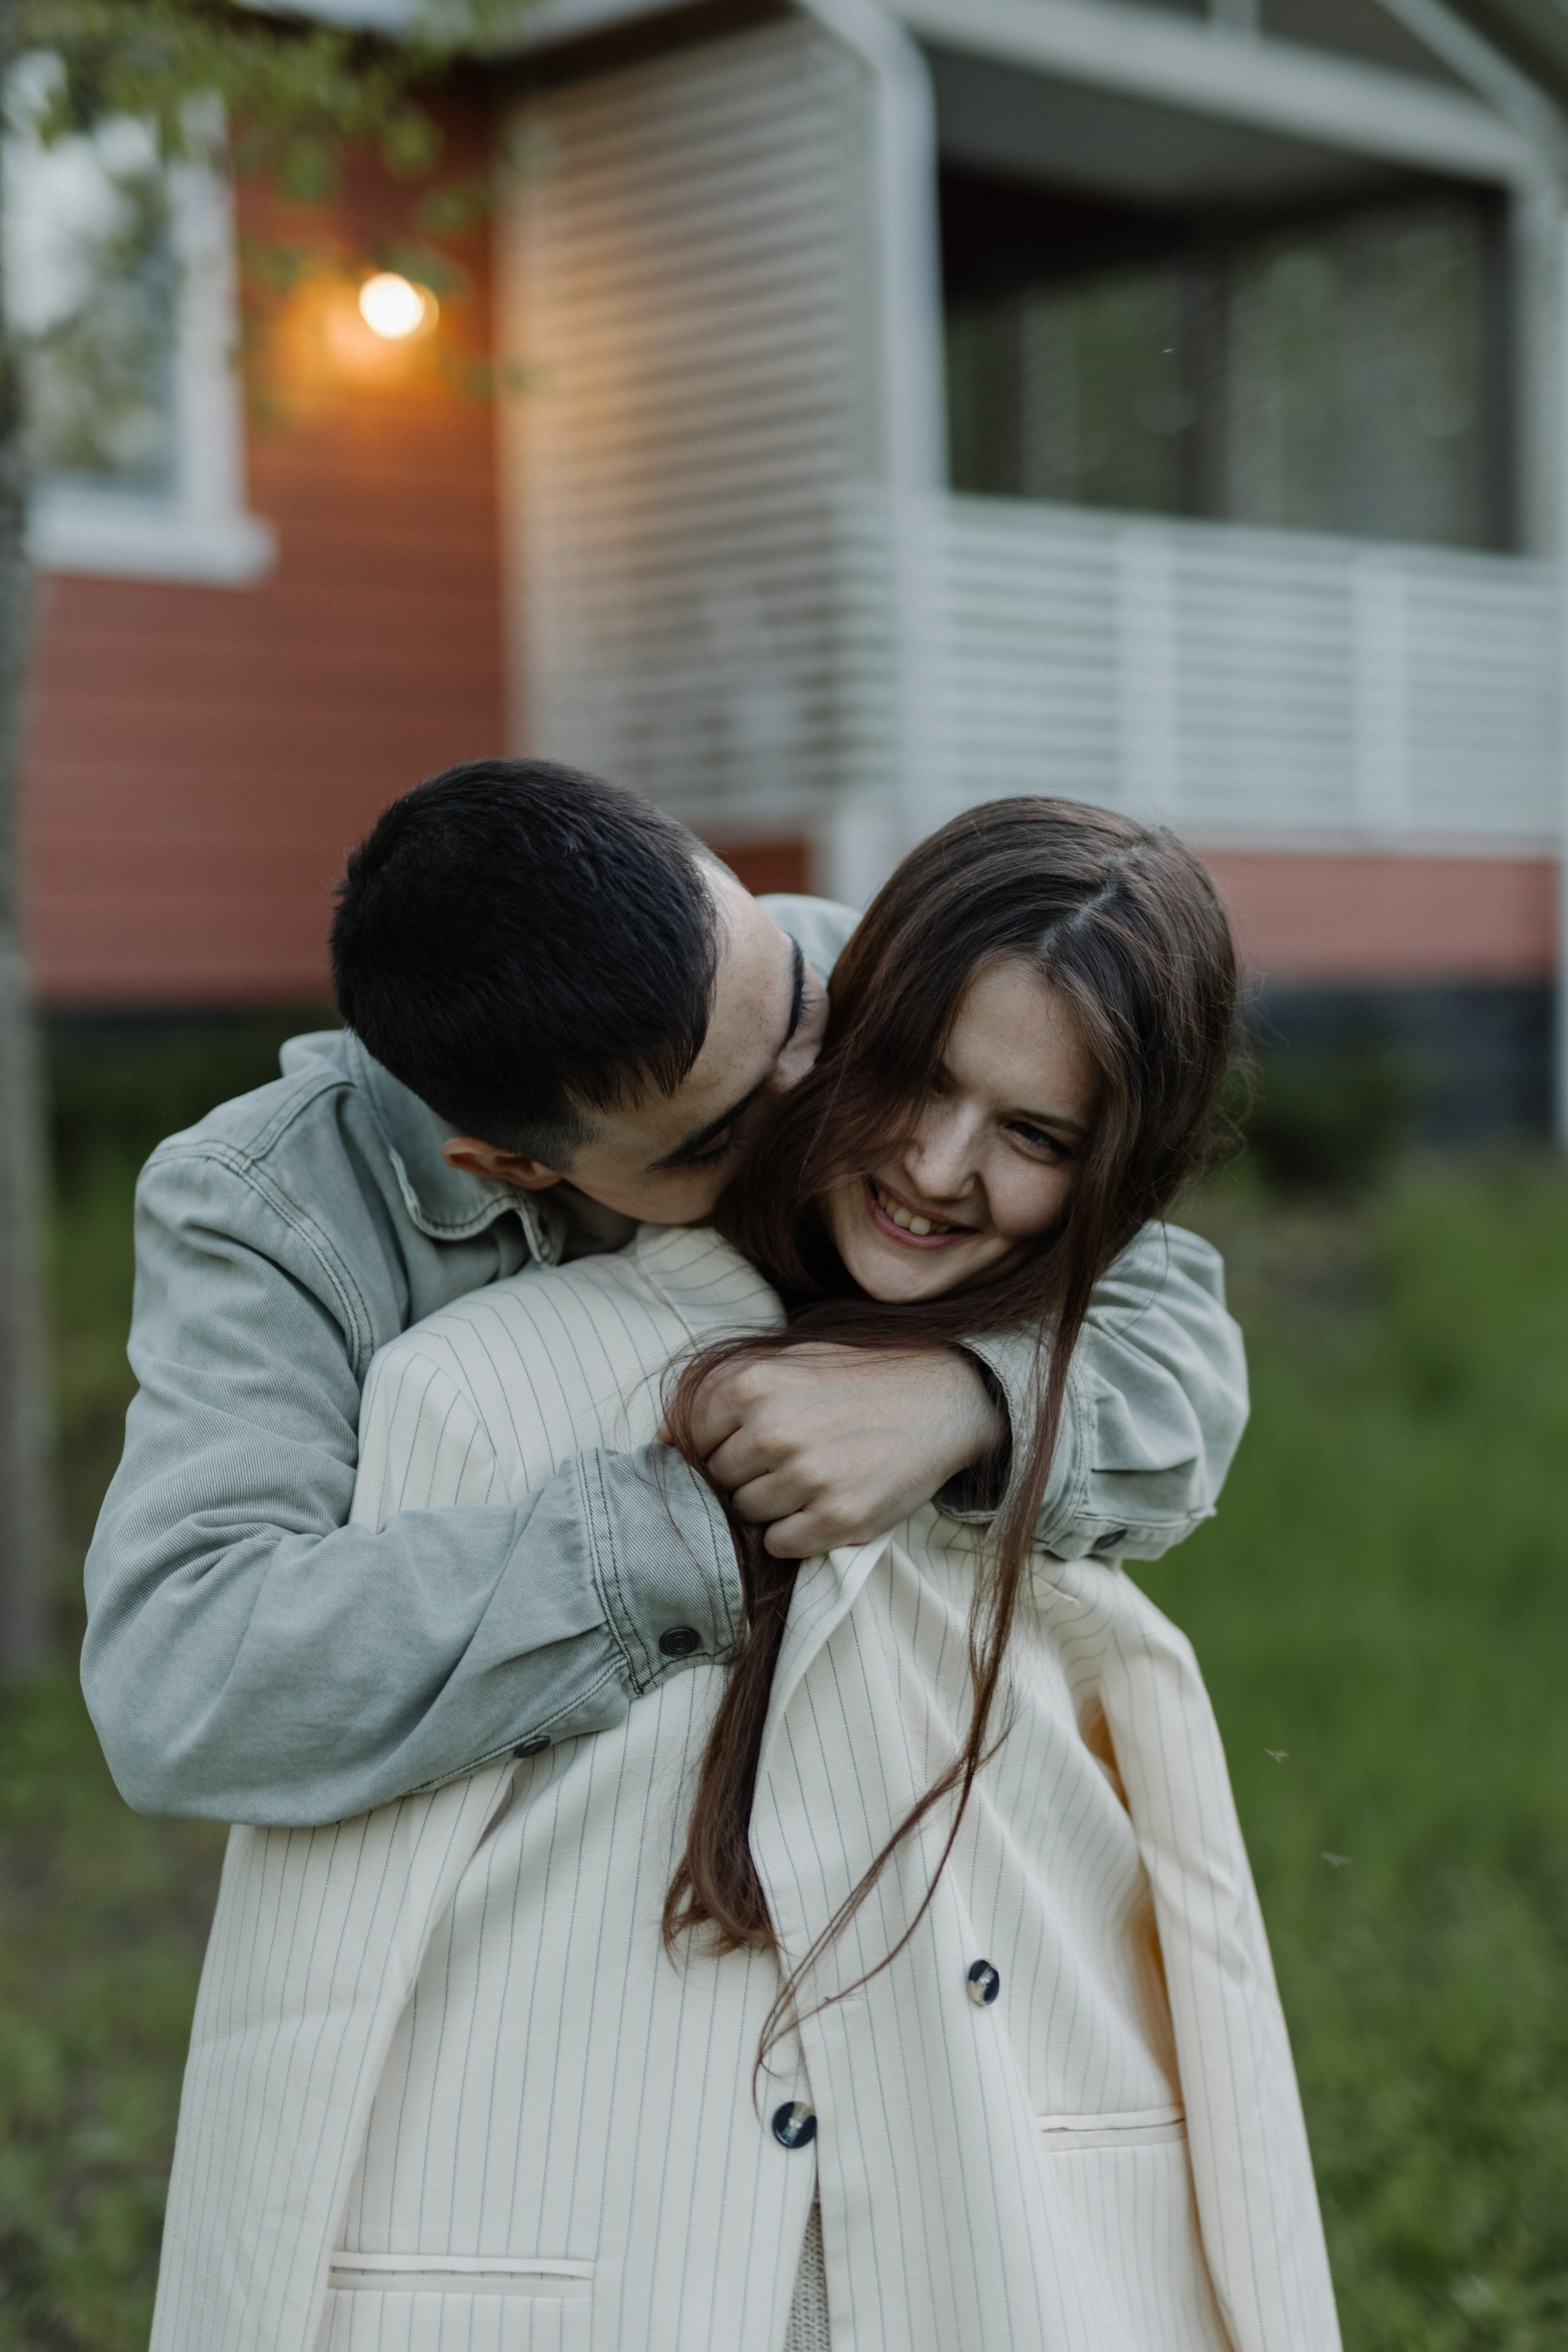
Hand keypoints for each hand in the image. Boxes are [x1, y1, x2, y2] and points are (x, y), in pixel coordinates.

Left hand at [671, 1345, 1006, 1557]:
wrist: (943, 1397)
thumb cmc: (858, 1378)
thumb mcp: (787, 1361)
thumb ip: (724, 1391)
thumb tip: (660, 1437)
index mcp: (751, 1385)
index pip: (691, 1440)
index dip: (720, 1445)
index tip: (753, 1440)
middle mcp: (773, 1430)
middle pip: (718, 1480)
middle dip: (745, 1476)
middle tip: (791, 1459)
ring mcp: (806, 1476)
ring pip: (747, 1515)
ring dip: (772, 1506)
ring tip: (812, 1478)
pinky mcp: (838, 1516)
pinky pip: (781, 1545)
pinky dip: (795, 1534)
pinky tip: (825, 1503)